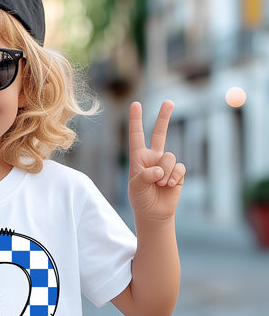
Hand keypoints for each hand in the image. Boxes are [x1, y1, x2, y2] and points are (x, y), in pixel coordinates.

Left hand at [128, 100, 185, 222]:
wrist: (154, 213)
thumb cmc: (140, 199)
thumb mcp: (136, 187)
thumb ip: (145, 176)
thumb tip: (160, 169)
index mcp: (138, 158)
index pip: (136, 136)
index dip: (136, 120)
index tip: (135, 104)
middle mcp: (153, 158)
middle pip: (160, 133)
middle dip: (164, 117)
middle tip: (168, 102)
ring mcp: (166, 164)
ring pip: (169, 157)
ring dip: (165, 172)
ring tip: (160, 184)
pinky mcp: (178, 172)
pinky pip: (179, 168)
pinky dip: (174, 177)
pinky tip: (169, 186)